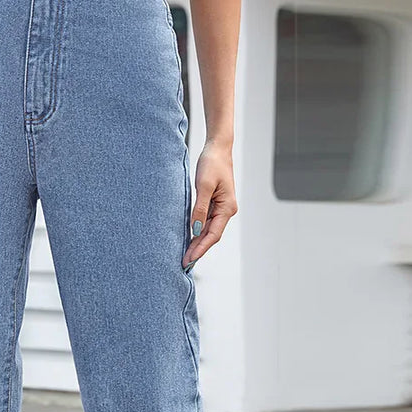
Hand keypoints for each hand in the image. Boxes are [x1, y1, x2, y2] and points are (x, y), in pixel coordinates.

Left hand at [183, 139, 237, 268]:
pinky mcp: (214, 204)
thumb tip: (195, 229)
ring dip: (197, 243)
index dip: (200, 249)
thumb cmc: (212, 163)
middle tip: (184, 264)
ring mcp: (221, 208)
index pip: (212, 235)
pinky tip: (188, 239)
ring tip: (185, 256)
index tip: (189, 260)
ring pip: (208, 231)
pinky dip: (197, 232)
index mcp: (227, 208)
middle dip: (198, 250)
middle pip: (211, 236)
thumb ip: (200, 208)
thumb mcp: (204, 186)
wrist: (217, 148)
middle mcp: (226, 210)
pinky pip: (205, 222)